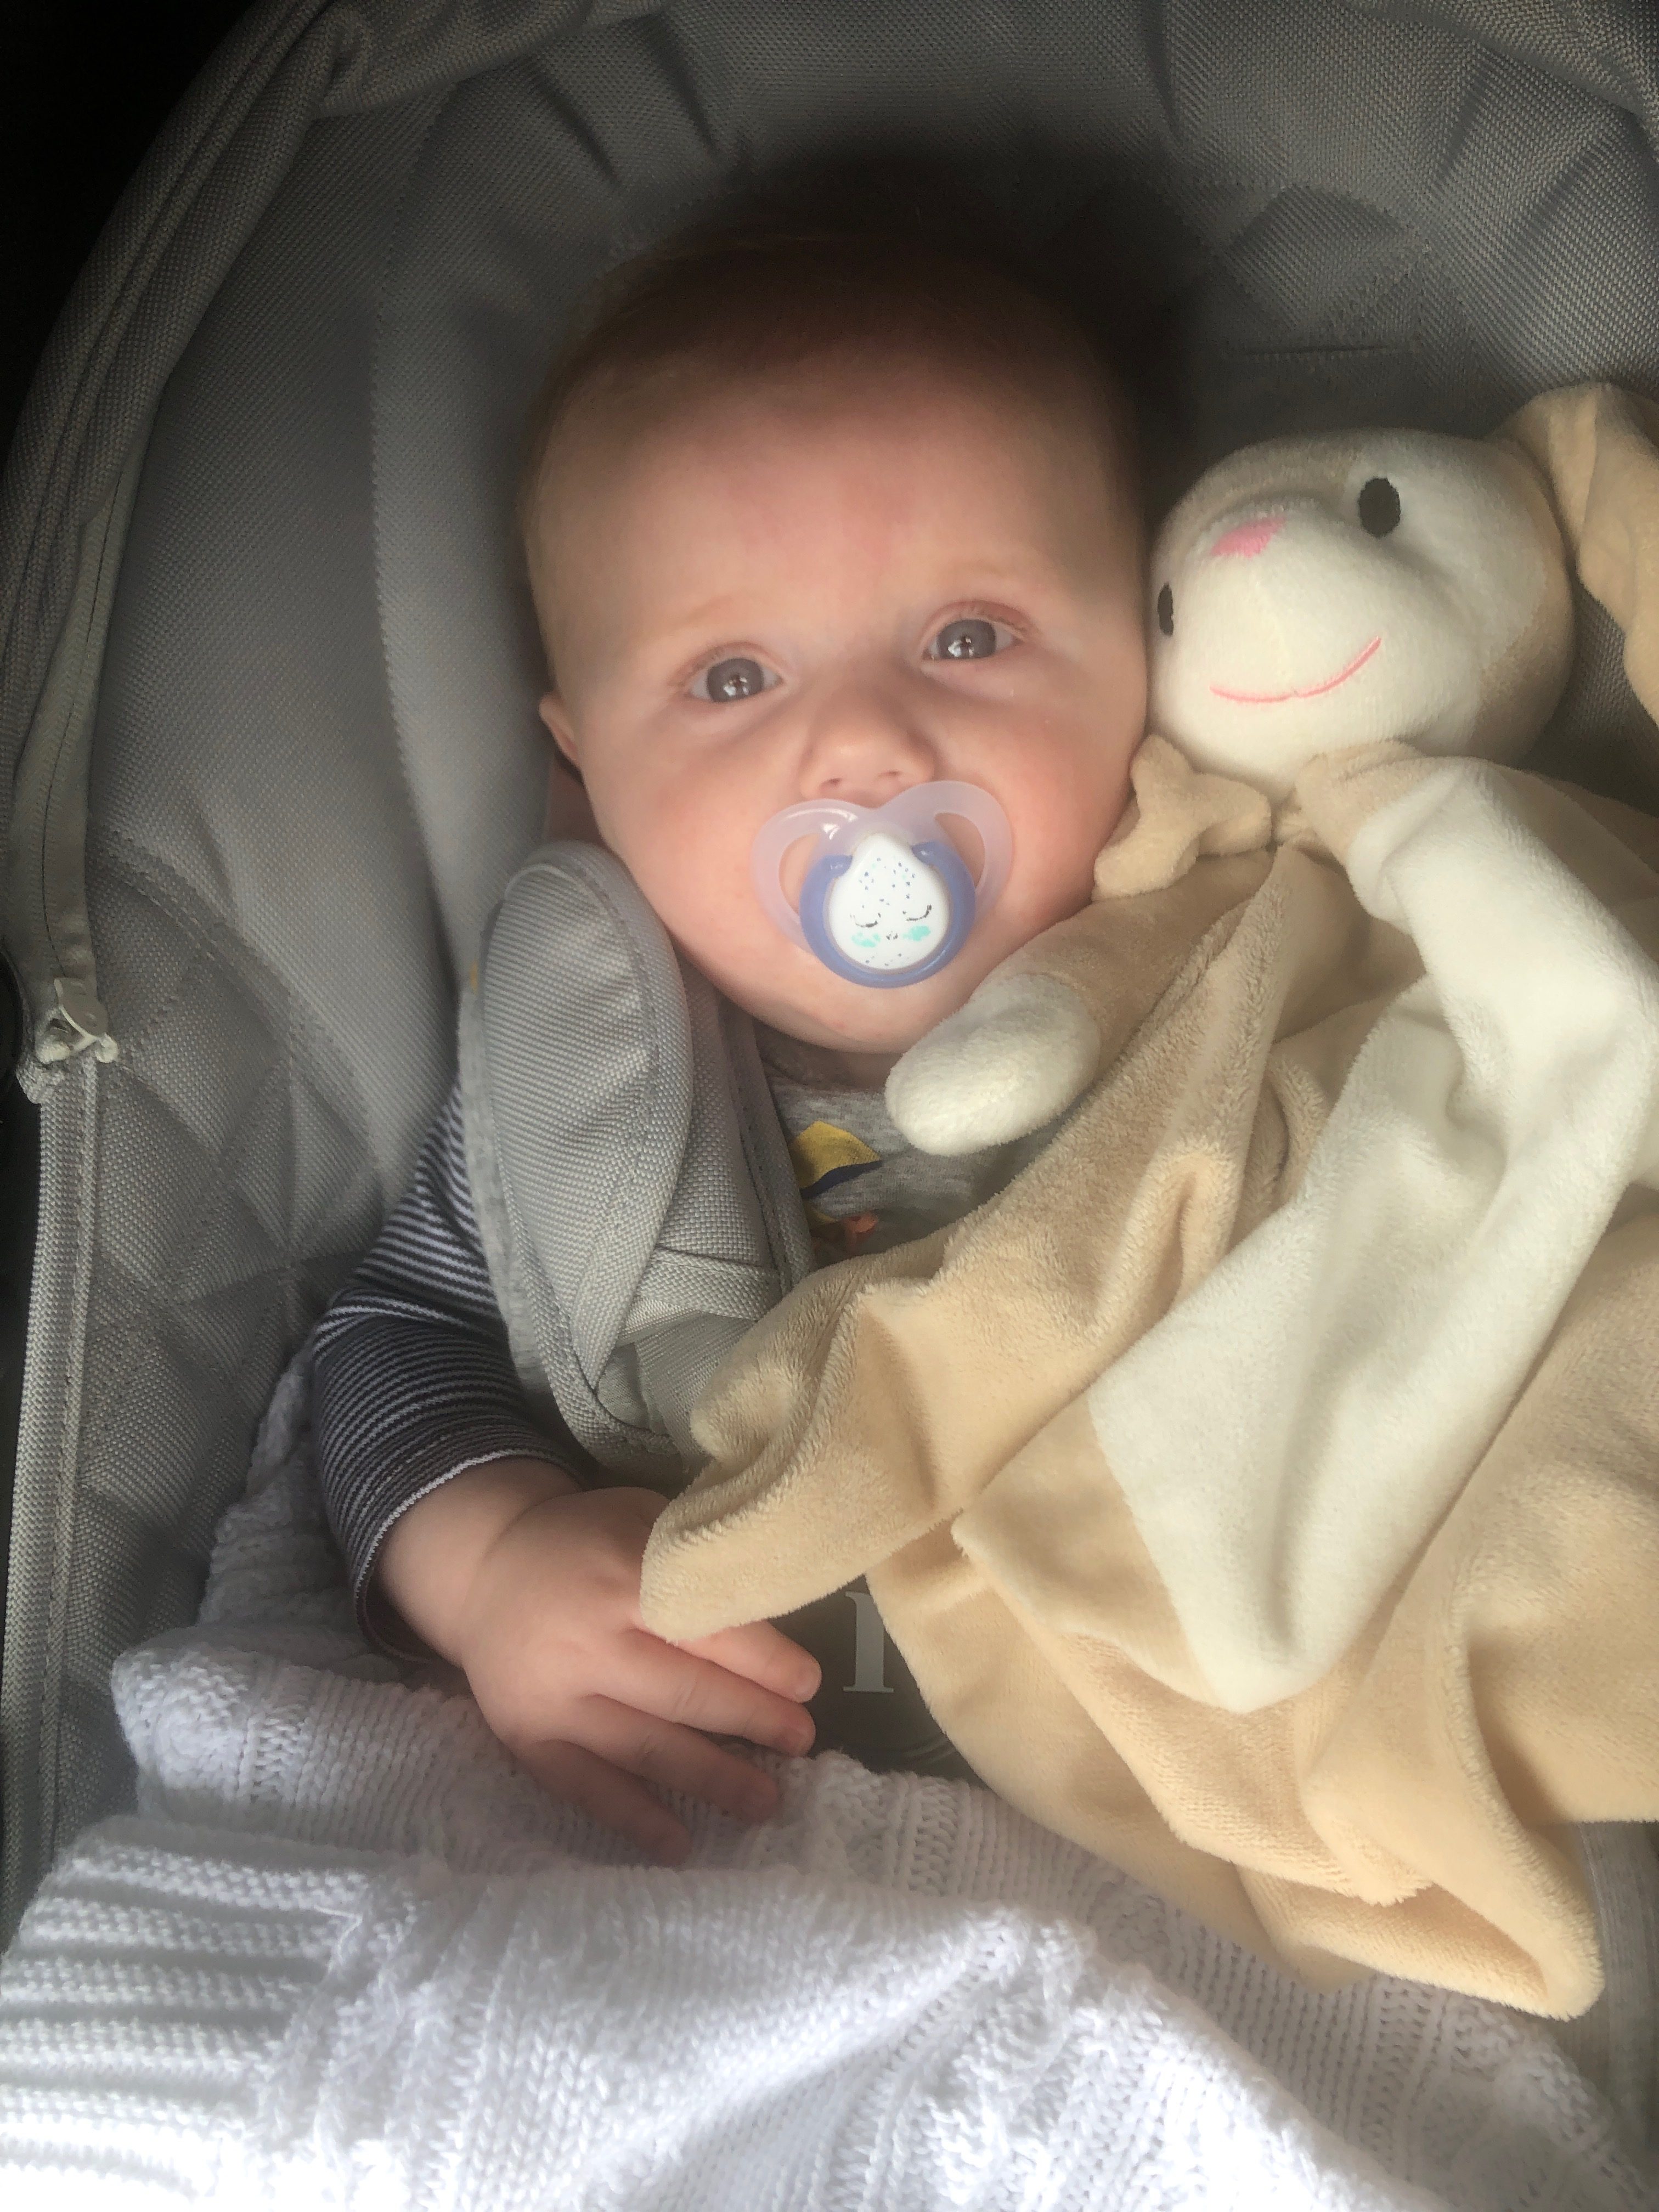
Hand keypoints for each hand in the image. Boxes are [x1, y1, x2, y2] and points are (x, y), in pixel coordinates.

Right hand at [376, 1460, 819, 1861]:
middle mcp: (585, 1640)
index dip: (765, 1661)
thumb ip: (696, 1563)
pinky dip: (634, 1819)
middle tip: (801, 1741)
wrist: (483, 1570)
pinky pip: (587, 1786)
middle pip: (683, 1691)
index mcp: (621, 1575)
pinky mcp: (527, 1739)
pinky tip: (680, 1844)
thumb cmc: (584, 1544)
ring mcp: (552, 1697)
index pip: (708, 1626)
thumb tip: (775, 1610)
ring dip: (712, 1778)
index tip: (808, 1686)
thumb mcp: (639, 1520)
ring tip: (766, 1802)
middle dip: (752, 1719)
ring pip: (644, 1746)